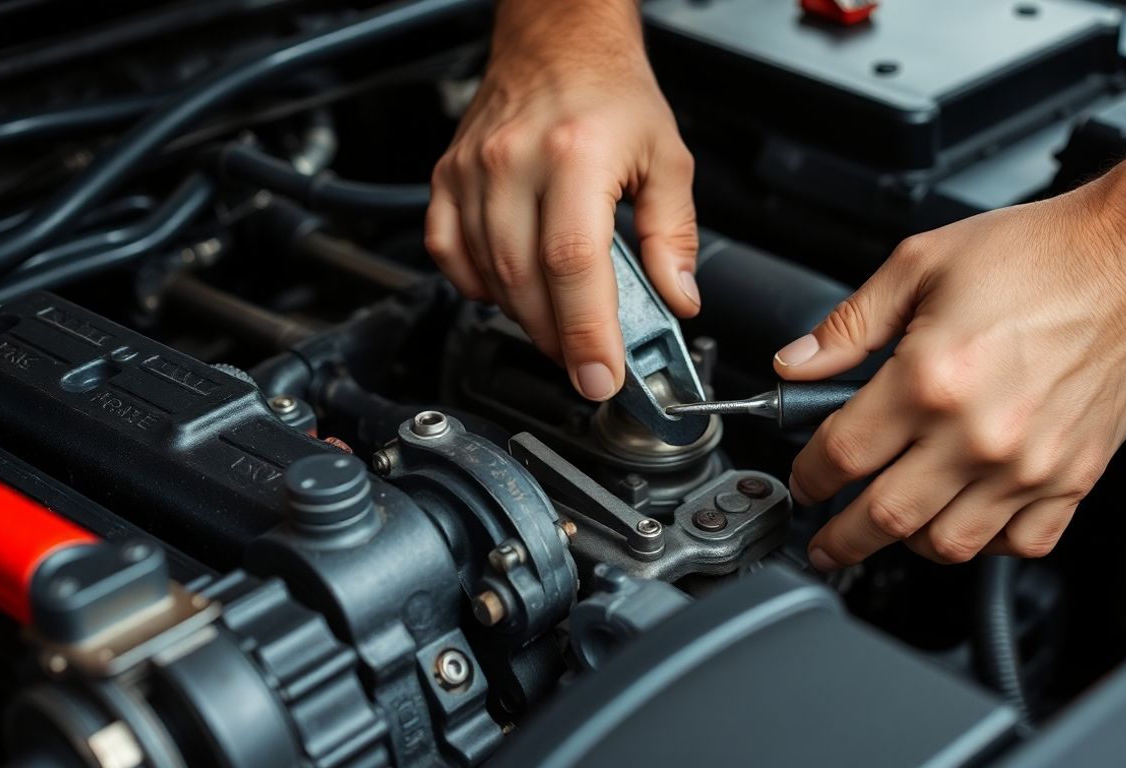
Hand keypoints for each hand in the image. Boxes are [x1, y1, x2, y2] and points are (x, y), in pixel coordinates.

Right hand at [425, 0, 698, 401]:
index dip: (586, 332)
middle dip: (560, 339)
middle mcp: (514, 162)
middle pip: (526, 283)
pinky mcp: (447, 177)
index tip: (600, 377)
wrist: (557, 41)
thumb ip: (674, 236)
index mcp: (575, 156)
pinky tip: (512, 289)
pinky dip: (478, 286)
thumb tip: (678, 300)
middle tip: (589, 361)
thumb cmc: (611, 92)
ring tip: (561, 325)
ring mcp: (472, 171)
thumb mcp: (667, 158)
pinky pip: (448, 253)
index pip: (574, 265)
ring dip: (526, 317)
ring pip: (488, 276)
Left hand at [776, 182, 1125, 568]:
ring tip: (893, 529)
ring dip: (908, 544)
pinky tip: (971, 518)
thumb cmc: (1041, 253)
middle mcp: (976, 433)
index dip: (808, 476)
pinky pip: (1024, 542)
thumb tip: (796, 365)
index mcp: (928, 378)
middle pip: (884, 517)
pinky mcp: (1074, 475)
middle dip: (840, 536)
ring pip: (949, 544)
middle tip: (825, 540)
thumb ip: (849, 325)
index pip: (841, 455)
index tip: (805, 481)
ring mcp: (1028, 463)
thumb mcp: (920, 264)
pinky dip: (991, 544)